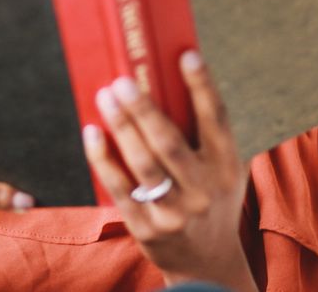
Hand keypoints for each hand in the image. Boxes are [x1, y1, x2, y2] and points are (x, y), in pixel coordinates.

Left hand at [82, 52, 256, 291]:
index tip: (187, 55)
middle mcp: (204, 189)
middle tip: (123, 80)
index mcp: (226, 165)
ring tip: (105, 96)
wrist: (207, 262)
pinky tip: (92, 133)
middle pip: (170, 143)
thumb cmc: (210, 196)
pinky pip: (120, 190)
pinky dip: (103, 160)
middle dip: (144, 110)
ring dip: (121, 128)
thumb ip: (202, 132)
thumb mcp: (222, 168)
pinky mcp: (147, 229)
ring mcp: (175, 212)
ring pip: (144, 165)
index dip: (202, 86)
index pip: (216, 119)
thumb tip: (166, 74)